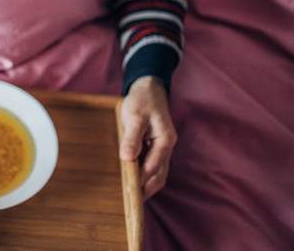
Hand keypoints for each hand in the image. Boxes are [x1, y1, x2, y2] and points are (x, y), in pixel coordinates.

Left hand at [119, 76, 176, 199]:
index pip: (154, 166)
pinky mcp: (155, 148)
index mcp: (165, 140)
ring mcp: (162, 149)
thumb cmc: (142, 101)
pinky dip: (143, 176)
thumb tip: (127, 158)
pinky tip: (132, 181)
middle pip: (159, 175)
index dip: (141, 179)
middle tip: (130, 203)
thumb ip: (132, 137)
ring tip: (130, 198)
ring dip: (145, 185)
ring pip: (157, 173)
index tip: (129, 191)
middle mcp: (166, 147)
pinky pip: (151, 166)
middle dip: (146, 189)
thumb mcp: (135, 116)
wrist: (149, 89)